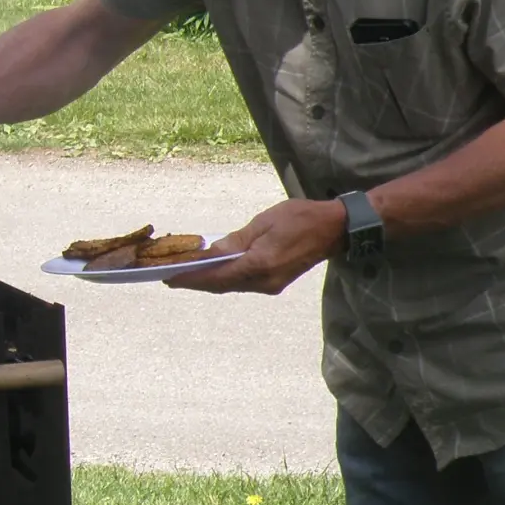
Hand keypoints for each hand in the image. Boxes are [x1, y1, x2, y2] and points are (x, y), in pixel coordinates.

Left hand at [166, 197, 345, 295]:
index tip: (169, 277)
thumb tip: (211, 253)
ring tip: (185, 272)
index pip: (218, 276)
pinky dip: (224, 278)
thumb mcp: (264, 223)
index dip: (192, 277)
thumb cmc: (300, 217)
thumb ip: (236, 241)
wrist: (334, 229)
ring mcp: (271, 285)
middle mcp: (265, 281)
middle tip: (169, 276)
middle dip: (195, 281)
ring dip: (208, 281)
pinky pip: (242, 283)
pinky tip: (212, 270)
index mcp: (261, 265)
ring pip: (231, 286)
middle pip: (222, 285)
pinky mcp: (274, 282)